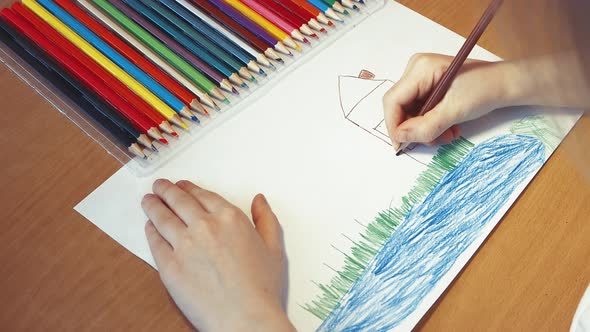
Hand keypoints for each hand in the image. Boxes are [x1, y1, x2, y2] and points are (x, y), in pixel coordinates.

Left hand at [141, 179, 293, 331]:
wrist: (244, 318)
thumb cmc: (262, 287)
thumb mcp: (274, 248)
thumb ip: (266, 219)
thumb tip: (259, 200)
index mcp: (230, 218)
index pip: (203, 196)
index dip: (189, 188)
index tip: (182, 186)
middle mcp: (205, 226)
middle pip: (179, 201)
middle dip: (166, 191)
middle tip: (159, 186)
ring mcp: (184, 245)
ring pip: (163, 217)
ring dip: (153, 205)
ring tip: (148, 200)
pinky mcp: (169, 266)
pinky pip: (155, 242)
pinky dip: (150, 231)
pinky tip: (149, 227)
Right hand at [383, 53, 514, 147]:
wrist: (505, 84)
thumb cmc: (484, 89)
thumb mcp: (454, 111)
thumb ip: (426, 126)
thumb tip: (401, 137)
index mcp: (419, 68)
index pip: (393, 100)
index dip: (394, 125)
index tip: (401, 146)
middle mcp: (416, 70)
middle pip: (400, 107)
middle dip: (414, 128)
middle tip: (432, 141)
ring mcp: (421, 78)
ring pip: (409, 112)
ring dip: (425, 128)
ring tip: (445, 135)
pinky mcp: (428, 86)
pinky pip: (419, 110)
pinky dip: (430, 123)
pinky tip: (447, 128)